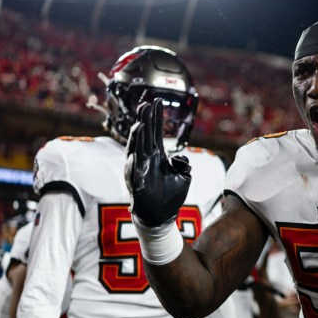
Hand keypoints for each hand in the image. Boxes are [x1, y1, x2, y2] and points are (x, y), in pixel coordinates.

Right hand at [125, 98, 190, 226]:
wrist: (161, 217)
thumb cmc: (170, 196)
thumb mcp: (184, 177)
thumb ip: (184, 164)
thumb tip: (180, 158)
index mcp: (156, 156)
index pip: (155, 132)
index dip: (156, 117)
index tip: (157, 101)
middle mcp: (146, 160)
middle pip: (144, 136)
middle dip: (145, 121)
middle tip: (147, 104)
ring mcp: (139, 171)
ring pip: (136, 151)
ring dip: (137, 138)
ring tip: (140, 125)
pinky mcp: (136, 185)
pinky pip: (133, 173)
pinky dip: (134, 163)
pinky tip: (135, 156)